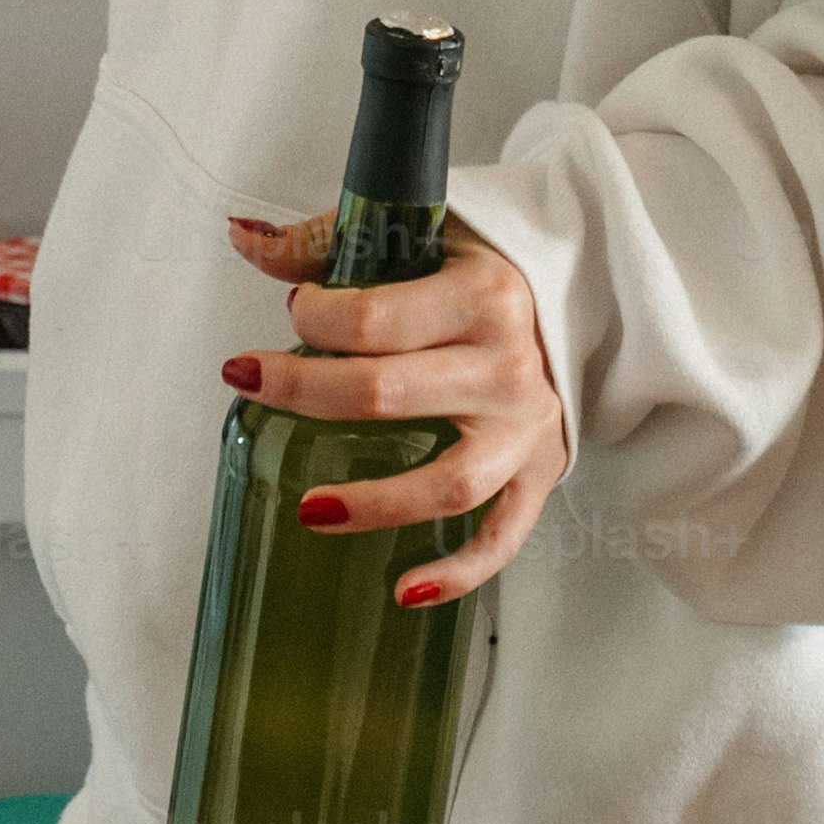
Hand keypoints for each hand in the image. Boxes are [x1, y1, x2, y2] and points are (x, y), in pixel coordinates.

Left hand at [222, 210, 561, 610]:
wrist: (582, 295)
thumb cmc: (484, 269)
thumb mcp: (422, 233)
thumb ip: (329, 240)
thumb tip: (241, 239)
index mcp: (482, 297)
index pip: (373, 320)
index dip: (313, 317)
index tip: (295, 312)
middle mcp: (508, 366)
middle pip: (388, 395)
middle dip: (304, 392)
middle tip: (249, 382)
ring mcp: (527, 429)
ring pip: (447, 483)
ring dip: (374, 503)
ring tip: (309, 509)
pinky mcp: (540, 474)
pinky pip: (501, 537)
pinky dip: (458, 573)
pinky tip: (402, 590)